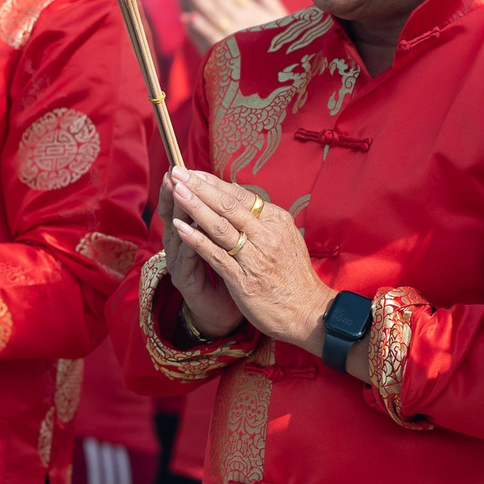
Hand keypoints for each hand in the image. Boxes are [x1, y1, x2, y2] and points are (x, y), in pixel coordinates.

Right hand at [157, 177, 243, 339]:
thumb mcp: (229, 246)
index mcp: (192, 235)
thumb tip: (236, 194)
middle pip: (174, 214)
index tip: (186, 165)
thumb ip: (227, 224)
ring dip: (177, 212)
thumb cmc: (229, 276)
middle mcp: (182, 247)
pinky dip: (187, 243)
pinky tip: (186, 229)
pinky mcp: (185, 281)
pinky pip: (185, 259)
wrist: (224, 315)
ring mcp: (180, 264)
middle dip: (176, 193)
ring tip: (178, 192)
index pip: (186, 205)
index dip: (186, 187)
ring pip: (177, 233)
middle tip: (175, 172)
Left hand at [165, 167, 330, 346]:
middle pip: (228, 205)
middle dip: (200, 187)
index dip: (213, 182)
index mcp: (277, 221)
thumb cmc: (293, 275)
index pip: (240, 195)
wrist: (307, 311)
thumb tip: (237, 196)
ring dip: (195, 207)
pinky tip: (180, 228)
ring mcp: (255, 257)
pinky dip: (196, 240)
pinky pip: (215, 255)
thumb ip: (262, 220)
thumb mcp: (285, 238)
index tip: (193, 172)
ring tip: (176, 192)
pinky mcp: (243, 280)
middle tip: (178, 172)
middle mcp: (267, 235)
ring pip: (220, 226)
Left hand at [180, 0, 286, 51]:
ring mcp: (236, 40)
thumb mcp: (279, 17)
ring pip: (215, 16)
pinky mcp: (228, 57)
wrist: (281, 76)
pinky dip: (200, 28)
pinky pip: (212, 39)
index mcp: (258, 13)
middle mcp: (246, 24)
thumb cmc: (281, 44)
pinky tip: (188, 17)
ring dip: (199, 0)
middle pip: (222, 0)